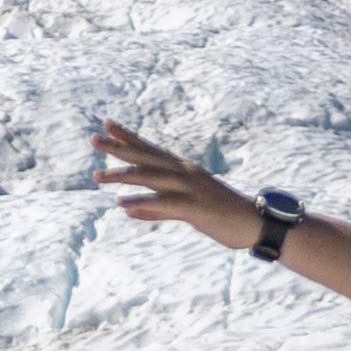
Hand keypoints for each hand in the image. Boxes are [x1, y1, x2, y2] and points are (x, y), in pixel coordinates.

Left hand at [86, 116, 264, 246]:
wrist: (255, 224)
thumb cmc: (221, 216)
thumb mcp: (185, 210)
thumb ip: (154, 209)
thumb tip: (127, 209)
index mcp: (183, 170)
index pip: (150, 149)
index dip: (128, 137)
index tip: (106, 125)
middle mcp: (185, 174)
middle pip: (147, 157)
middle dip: (119, 148)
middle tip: (94, 139)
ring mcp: (191, 189)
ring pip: (152, 178)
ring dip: (124, 176)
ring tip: (97, 177)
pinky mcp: (196, 208)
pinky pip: (165, 204)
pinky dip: (144, 203)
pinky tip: (123, 204)